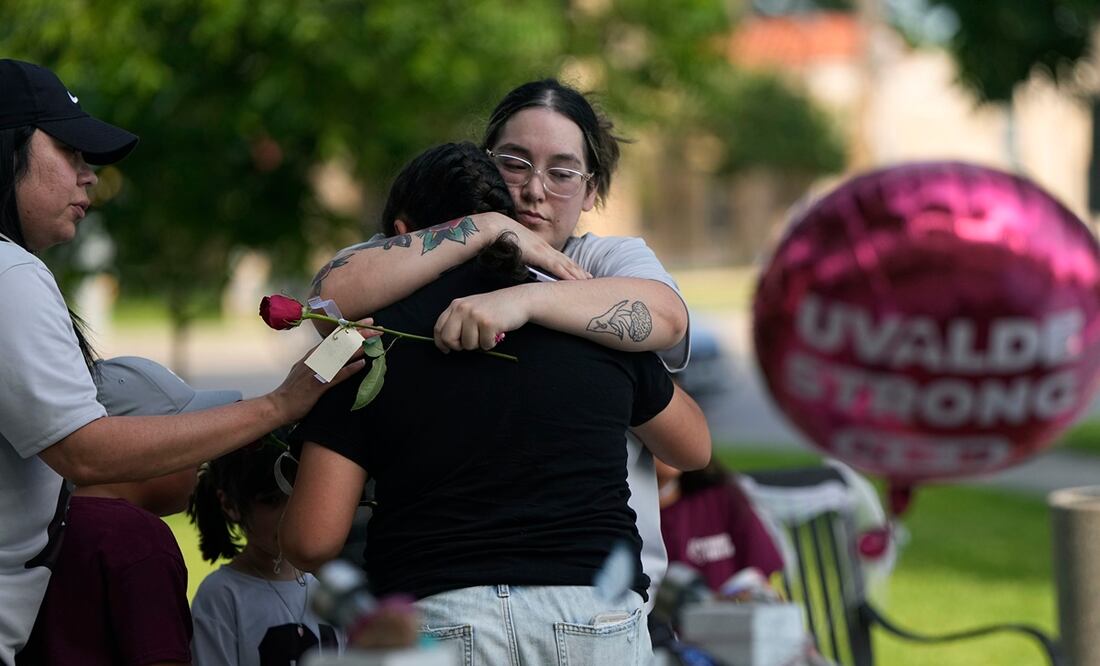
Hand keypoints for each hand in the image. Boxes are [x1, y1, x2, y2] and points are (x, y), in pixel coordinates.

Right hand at [268, 318, 378, 420]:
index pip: (335, 337)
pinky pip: (337, 375)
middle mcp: (315, 358)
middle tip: (377, 327)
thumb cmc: (293, 389)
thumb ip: (317, 360)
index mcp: (313, 354)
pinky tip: (361, 364)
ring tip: (373, 341)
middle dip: (360, 334)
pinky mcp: (318, 384)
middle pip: (340, 342)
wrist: (278, 405)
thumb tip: (332, 354)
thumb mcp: (305, 368)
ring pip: (340, 355)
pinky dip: (349, 369)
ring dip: (358, 347)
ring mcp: (317, 370)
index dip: (352, 328)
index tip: (367, 322)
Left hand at [433, 288, 530, 351]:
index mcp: (456, 305)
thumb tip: (447, 344)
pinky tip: (496, 333)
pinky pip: (484, 345)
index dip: (441, 343)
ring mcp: (475, 315)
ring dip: (479, 344)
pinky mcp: (488, 323)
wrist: (518, 300)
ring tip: (487, 333)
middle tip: (471, 343)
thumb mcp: (471, 308)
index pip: (439, 328)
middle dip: (459, 346)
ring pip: (468, 345)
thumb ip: (458, 320)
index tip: (446, 350)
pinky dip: (491, 344)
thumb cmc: (494, 308)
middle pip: (448, 338)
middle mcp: (462, 308)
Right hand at [473, 212, 590, 279]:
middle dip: (578, 270)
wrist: (496, 226)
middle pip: (566, 261)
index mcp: (539, 245)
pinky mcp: (540, 254)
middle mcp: (545, 247)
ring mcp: (543, 250)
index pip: (559, 257)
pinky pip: (557, 266)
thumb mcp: (515, 248)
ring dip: (577, 273)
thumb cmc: (502, 237)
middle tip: (589, 278)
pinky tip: (575, 280)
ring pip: (565, 264)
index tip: (578, 271)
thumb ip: (522, 256)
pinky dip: (567, 274)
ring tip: (587, 281)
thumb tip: (522, 264)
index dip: (570, 265)